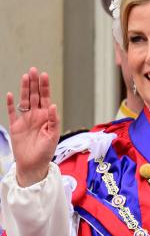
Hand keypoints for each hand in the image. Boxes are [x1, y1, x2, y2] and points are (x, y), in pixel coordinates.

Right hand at [6, 68, 59, 185]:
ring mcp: (25, 120)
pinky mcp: (15, 126)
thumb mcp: (53, 136)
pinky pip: (12, 113)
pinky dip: (11, 104)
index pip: (46, 98)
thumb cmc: (46, 151)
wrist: (33, 164)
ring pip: (24, 101)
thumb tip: (53, 106)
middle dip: (34, 83)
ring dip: (24, 89)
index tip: (43, 75)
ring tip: (25, 77)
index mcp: (47, 117)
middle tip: (33, 70)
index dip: (45, 87)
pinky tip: (10, 94)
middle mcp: (36, 116)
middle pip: (35, 96)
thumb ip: (54, 121)